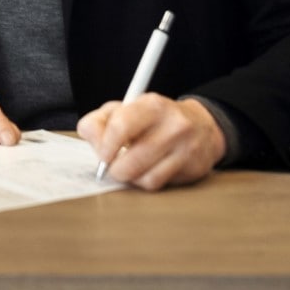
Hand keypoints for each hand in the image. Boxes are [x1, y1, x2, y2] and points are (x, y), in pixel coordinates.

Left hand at [77, 95, 225, 190]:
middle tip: (114, 165)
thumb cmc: (154, 119)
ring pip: (144, 178)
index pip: (120, 127)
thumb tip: (89, 136)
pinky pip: (158, 185)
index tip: (102, 155)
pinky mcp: (193, 168)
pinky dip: (146, 182)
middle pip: (130, 161)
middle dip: (115, 169)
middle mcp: (174, 125)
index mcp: (152, 105)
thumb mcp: (125, 109)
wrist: (201, 126)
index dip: (105, 146)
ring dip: (130, 177)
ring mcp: (186, 148)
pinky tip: (148, 170)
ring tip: (131, 167)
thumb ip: (100, 121)